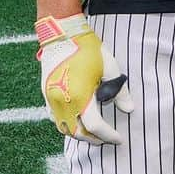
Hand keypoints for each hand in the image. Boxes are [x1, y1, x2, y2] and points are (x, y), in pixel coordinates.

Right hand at [35, 14, 133, 144]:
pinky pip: (55, 118)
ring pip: (63, 128)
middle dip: (93, 138)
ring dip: (78, 133)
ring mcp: (51, 100)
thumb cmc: (88, 49)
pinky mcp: (45, 94)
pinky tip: (78, 119)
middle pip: (77, 132)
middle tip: (107, 138)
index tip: (119, 138)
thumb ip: (119, 90)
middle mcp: (62, 102)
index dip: (108, 135)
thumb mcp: (109, 67)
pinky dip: (67, 124)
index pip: (95, 126)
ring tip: (94, 131)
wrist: (62, 35)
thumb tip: (129, 109)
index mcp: (79, 96)